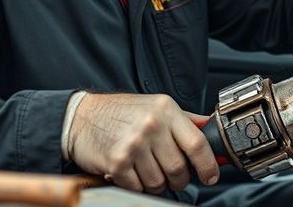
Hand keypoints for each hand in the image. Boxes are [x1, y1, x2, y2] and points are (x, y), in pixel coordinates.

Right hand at [69, 93, 218, 193]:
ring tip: (144, 169)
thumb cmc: (120, 112)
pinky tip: (130, 171)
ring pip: (159, 182)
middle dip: (178, 179)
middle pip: (179, 169)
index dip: (207, 165)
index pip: (198, 143)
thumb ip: (185, 120)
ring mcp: (134, 144)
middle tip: (169, 174)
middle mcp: (152, 125)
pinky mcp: (117, 162)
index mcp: (166, 110)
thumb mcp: (156, 106)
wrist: (81, 117)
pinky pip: (138, 187)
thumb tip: (212, 130)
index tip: (210, 175)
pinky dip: (136, 185)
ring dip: (155, 183)